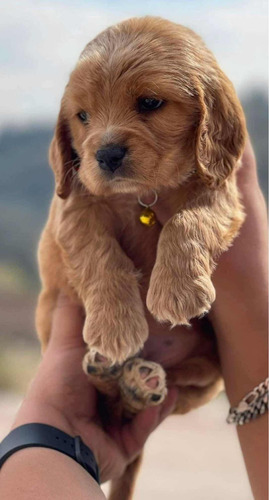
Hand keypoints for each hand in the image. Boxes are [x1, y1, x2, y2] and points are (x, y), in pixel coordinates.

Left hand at [13, 294, 176, 482]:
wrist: (54, 432)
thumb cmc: (58, 384)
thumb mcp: (66, 342)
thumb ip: (71, 316)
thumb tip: (69, 285)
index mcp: (89, 380)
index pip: (116, 363)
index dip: (132, 351)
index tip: (150, 335)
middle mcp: (100, 402)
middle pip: (132, 384)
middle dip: (149, 373)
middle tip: (168, 357)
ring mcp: (112, 425)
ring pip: (143, 406)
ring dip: (157, 394)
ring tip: (172, 379)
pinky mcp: (123, 445)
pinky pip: (144, 428)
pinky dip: (155, 415)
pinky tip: (167, 396)